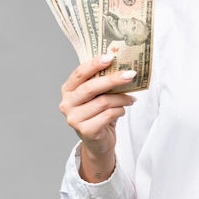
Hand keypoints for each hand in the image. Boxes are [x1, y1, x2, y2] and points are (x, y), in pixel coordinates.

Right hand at [59, 54, 136, 180]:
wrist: (98, 142)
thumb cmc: (98, 113)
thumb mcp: (97, 95)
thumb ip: (102, 82)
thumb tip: (122, 66)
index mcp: (68, 89)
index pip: (79, 73)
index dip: (94, 64)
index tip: (111, 57)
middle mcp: (67, 103)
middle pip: (90, 87)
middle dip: (113, 79)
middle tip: (130, 74)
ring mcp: (74, 119)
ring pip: (103, 102)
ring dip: (121, 98)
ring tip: (131, 98)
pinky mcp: (85, 131)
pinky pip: (108, 115)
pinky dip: (119, 110)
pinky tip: (122, 110)